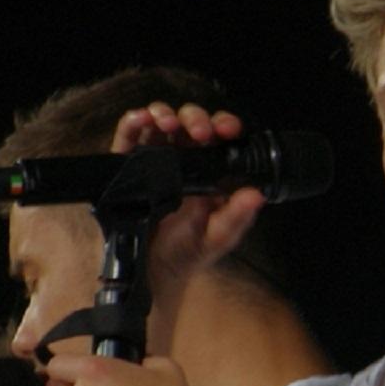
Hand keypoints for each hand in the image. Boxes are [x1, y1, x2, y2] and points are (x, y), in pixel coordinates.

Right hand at [112, 100, 265, 293]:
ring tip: (168, 123)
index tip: (227, 129)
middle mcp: (183, 161)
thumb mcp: (217, 237)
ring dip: (164, 113)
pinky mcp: (127, 165)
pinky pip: (128, 136)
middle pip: (189, 122)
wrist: (150, 272)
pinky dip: (132, 121)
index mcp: (209, 172)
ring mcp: (154, 160)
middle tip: (199, 132)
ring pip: (160, 122)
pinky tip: (141, 119)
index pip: (218, 137)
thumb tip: (257, 195)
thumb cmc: (187, 252)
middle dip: (195, 118)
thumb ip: (237, 216)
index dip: (224, 125)